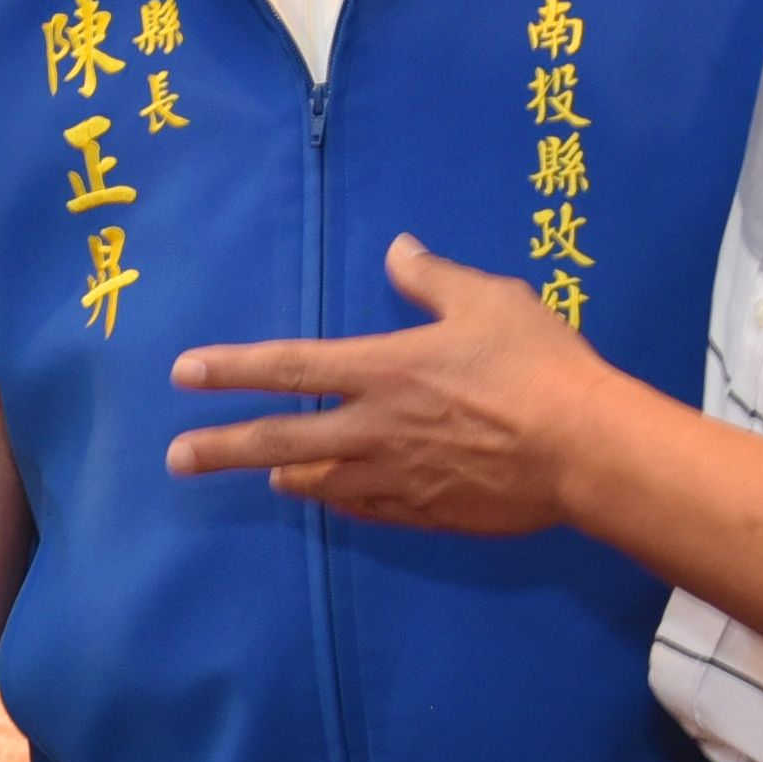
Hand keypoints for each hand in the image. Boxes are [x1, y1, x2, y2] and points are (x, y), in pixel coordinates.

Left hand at [162, 238, 607, 529]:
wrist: (585, 451)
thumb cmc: (540, 366)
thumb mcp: (490, 300)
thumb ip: (433, 278)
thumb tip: (398, 249)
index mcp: (383, 370)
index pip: (288, 368)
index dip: (231, 369)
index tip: (184, 373)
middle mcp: (375, 429)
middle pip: (280, 441)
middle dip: (221, 449)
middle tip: (176, 458)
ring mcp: (398, 478)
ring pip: (319, 482)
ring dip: (284, 476)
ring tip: (262, 475)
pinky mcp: (427, 512)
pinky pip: (367, 509)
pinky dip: (341, 500)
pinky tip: (331, 497)